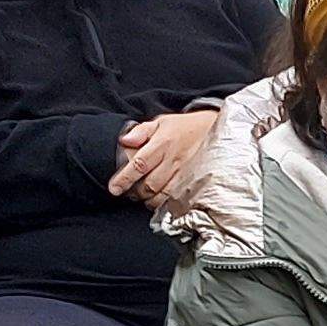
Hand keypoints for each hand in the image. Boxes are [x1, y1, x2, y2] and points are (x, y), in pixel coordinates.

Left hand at [107, 106, 224, 208]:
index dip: (125, 179)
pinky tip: (158, 200)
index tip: (114, 188)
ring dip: (148, 200)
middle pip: (150, 184)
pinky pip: (177, 199)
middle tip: (128, 193)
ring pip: (162, 195)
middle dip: (135, 193)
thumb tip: (124, 141)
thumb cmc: (183, 127)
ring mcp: (185, 173)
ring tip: (142, 197)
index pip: (139, 164)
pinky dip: (164, 203)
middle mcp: (174, 160)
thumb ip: (141, 131)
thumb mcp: (161, 122)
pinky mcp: (193, 182)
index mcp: (163, 143)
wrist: (213, 129)